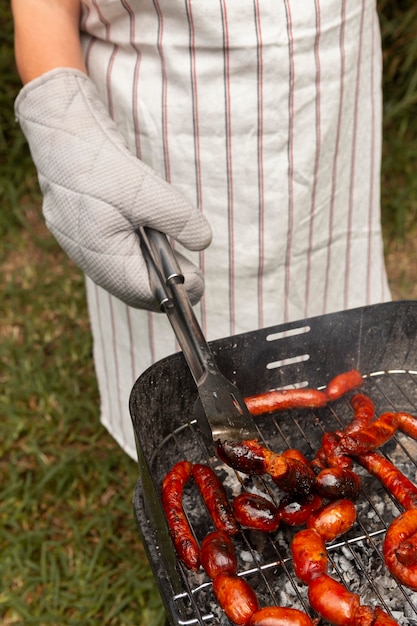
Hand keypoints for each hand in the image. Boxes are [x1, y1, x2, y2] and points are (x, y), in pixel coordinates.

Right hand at [15, 68, 211, 309]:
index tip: (200, 279)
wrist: (58, 131)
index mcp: (102, 258)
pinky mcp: (81, 232)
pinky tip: (146, 230)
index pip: (145, 294)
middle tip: (193, 269)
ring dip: (150, 264)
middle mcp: (88, 259)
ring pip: (124, 270)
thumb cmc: (97, 163)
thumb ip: (180, 221)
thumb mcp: (147, 191)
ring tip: (171, 248)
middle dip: (164, 280)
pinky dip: (135, 249)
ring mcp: (81, 247)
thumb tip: (203, 242)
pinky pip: (113, 253)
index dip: (176, 291)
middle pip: (135, 286)